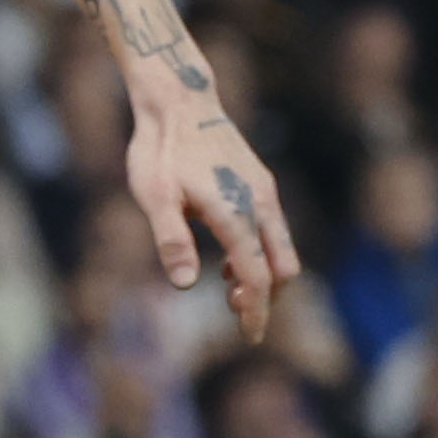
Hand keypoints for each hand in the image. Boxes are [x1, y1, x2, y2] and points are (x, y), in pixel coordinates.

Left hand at [128, 98, 299, 345]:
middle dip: (266, 297)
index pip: (257, 277)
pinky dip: (261, 253)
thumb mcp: (154, 196)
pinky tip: (230, 255)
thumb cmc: (160, 148)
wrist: (179, 99)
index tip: (249, 338)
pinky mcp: (261, 182)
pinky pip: (274, 229)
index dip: (255, 312)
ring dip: (263, 275)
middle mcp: (259, 203)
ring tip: (227, 285)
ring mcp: (264, 191)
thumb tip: (187, 284)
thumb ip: (172, 240)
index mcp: (235, 212)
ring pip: (282, 249)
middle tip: (233, 310)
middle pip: (283, 268)